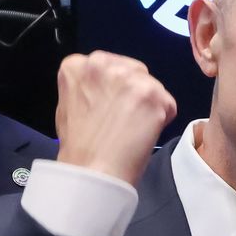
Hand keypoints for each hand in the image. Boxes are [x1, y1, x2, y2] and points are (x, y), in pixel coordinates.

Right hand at [53, 52, 175, 185]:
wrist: (92, 172)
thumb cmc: (79, 148)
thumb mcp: (67, 105)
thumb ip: (86, 87)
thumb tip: (105, 87)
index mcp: (77, 65)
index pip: (108, 66)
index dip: (113, 89)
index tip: (108, 108)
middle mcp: (101, 63)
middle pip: (133, 70)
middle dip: (133, 92)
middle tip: (123, 120)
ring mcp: (128, 77)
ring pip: (152, 86)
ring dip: (148, 106)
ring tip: (131, 130)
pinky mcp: (152, 94)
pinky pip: (168, 103)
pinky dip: (162, 120)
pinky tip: (142, 135)